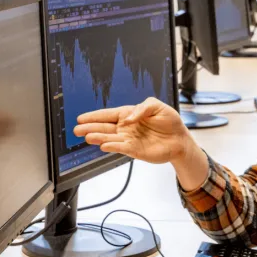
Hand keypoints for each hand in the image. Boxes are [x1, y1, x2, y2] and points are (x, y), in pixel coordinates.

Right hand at [73, 98, 207, 189]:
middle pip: (104, 127)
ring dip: (98, 137)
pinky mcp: (134, 150)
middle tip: (77, 129)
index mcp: (128, 115)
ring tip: (87, 137)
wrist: (179, 139)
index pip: (108, 115)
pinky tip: (103, 145)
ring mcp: (128, 139)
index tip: (81, 118)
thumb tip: (129, 118)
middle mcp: (125, 128)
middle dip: (90, 128)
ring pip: (109, 138)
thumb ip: (142, 108)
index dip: (94, 116)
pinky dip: (112, 146)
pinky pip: (120, 148)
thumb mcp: (157, 106)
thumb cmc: (169, 121)